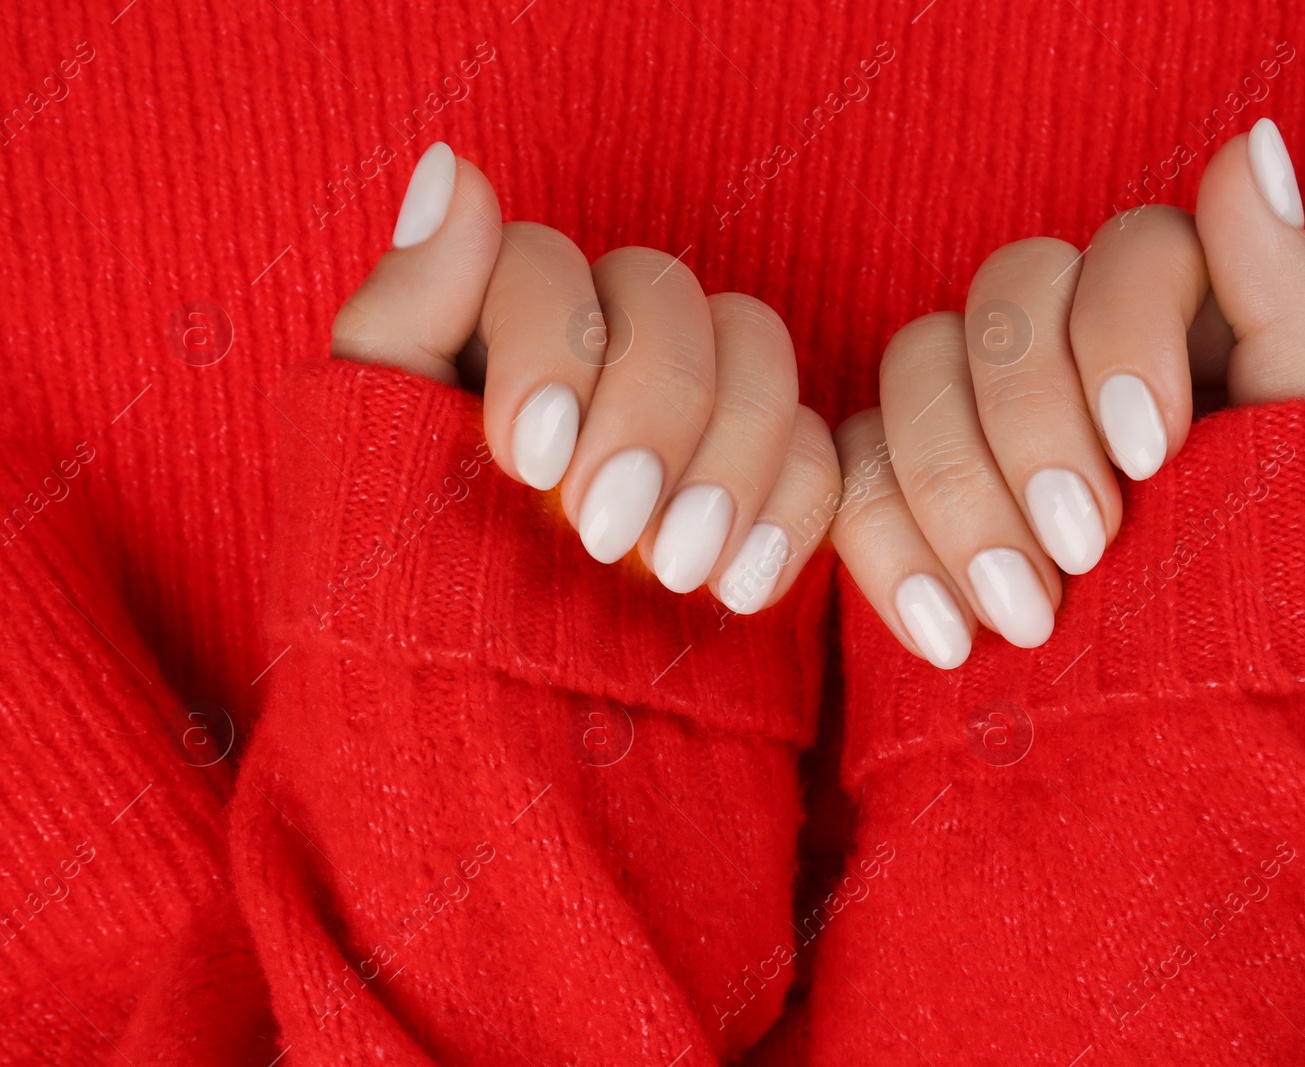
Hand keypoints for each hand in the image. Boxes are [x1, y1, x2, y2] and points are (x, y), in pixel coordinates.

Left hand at [331, 143, 840, 612]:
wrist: (490, 734)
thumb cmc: (410, 596)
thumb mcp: (373, 457)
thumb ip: (406, 310)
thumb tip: (453, 168)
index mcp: (499, 326)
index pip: (545, 262)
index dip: (549, 342)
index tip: (529, 456)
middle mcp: (603, 348)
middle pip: (667, 295)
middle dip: (647, 409)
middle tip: (602, 530)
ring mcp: (695, 412)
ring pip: (759, 347)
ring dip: (728, 454)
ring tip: (676, 572)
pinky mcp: (766, 482)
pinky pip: (822, 448)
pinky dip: (792, 511)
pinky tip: (739, 587)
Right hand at [830, 119, 1304, 666]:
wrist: (1179, 762)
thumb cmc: (1260, 612)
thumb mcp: (1303, 463)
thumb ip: (1290, 302)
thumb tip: (1249, 146)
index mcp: (1174, 325)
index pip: (1123, 248)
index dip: (1120, 334)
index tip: (1150, 456)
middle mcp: (1066, 348)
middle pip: (1002, 294)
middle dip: (1033, 425)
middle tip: (1086, 552)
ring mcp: (971, 414)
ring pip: (912, 366)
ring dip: (959, 492)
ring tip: (1022, 620)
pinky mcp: (895, 486)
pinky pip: (850, 469)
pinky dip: (888, 548)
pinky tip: (946, 635)